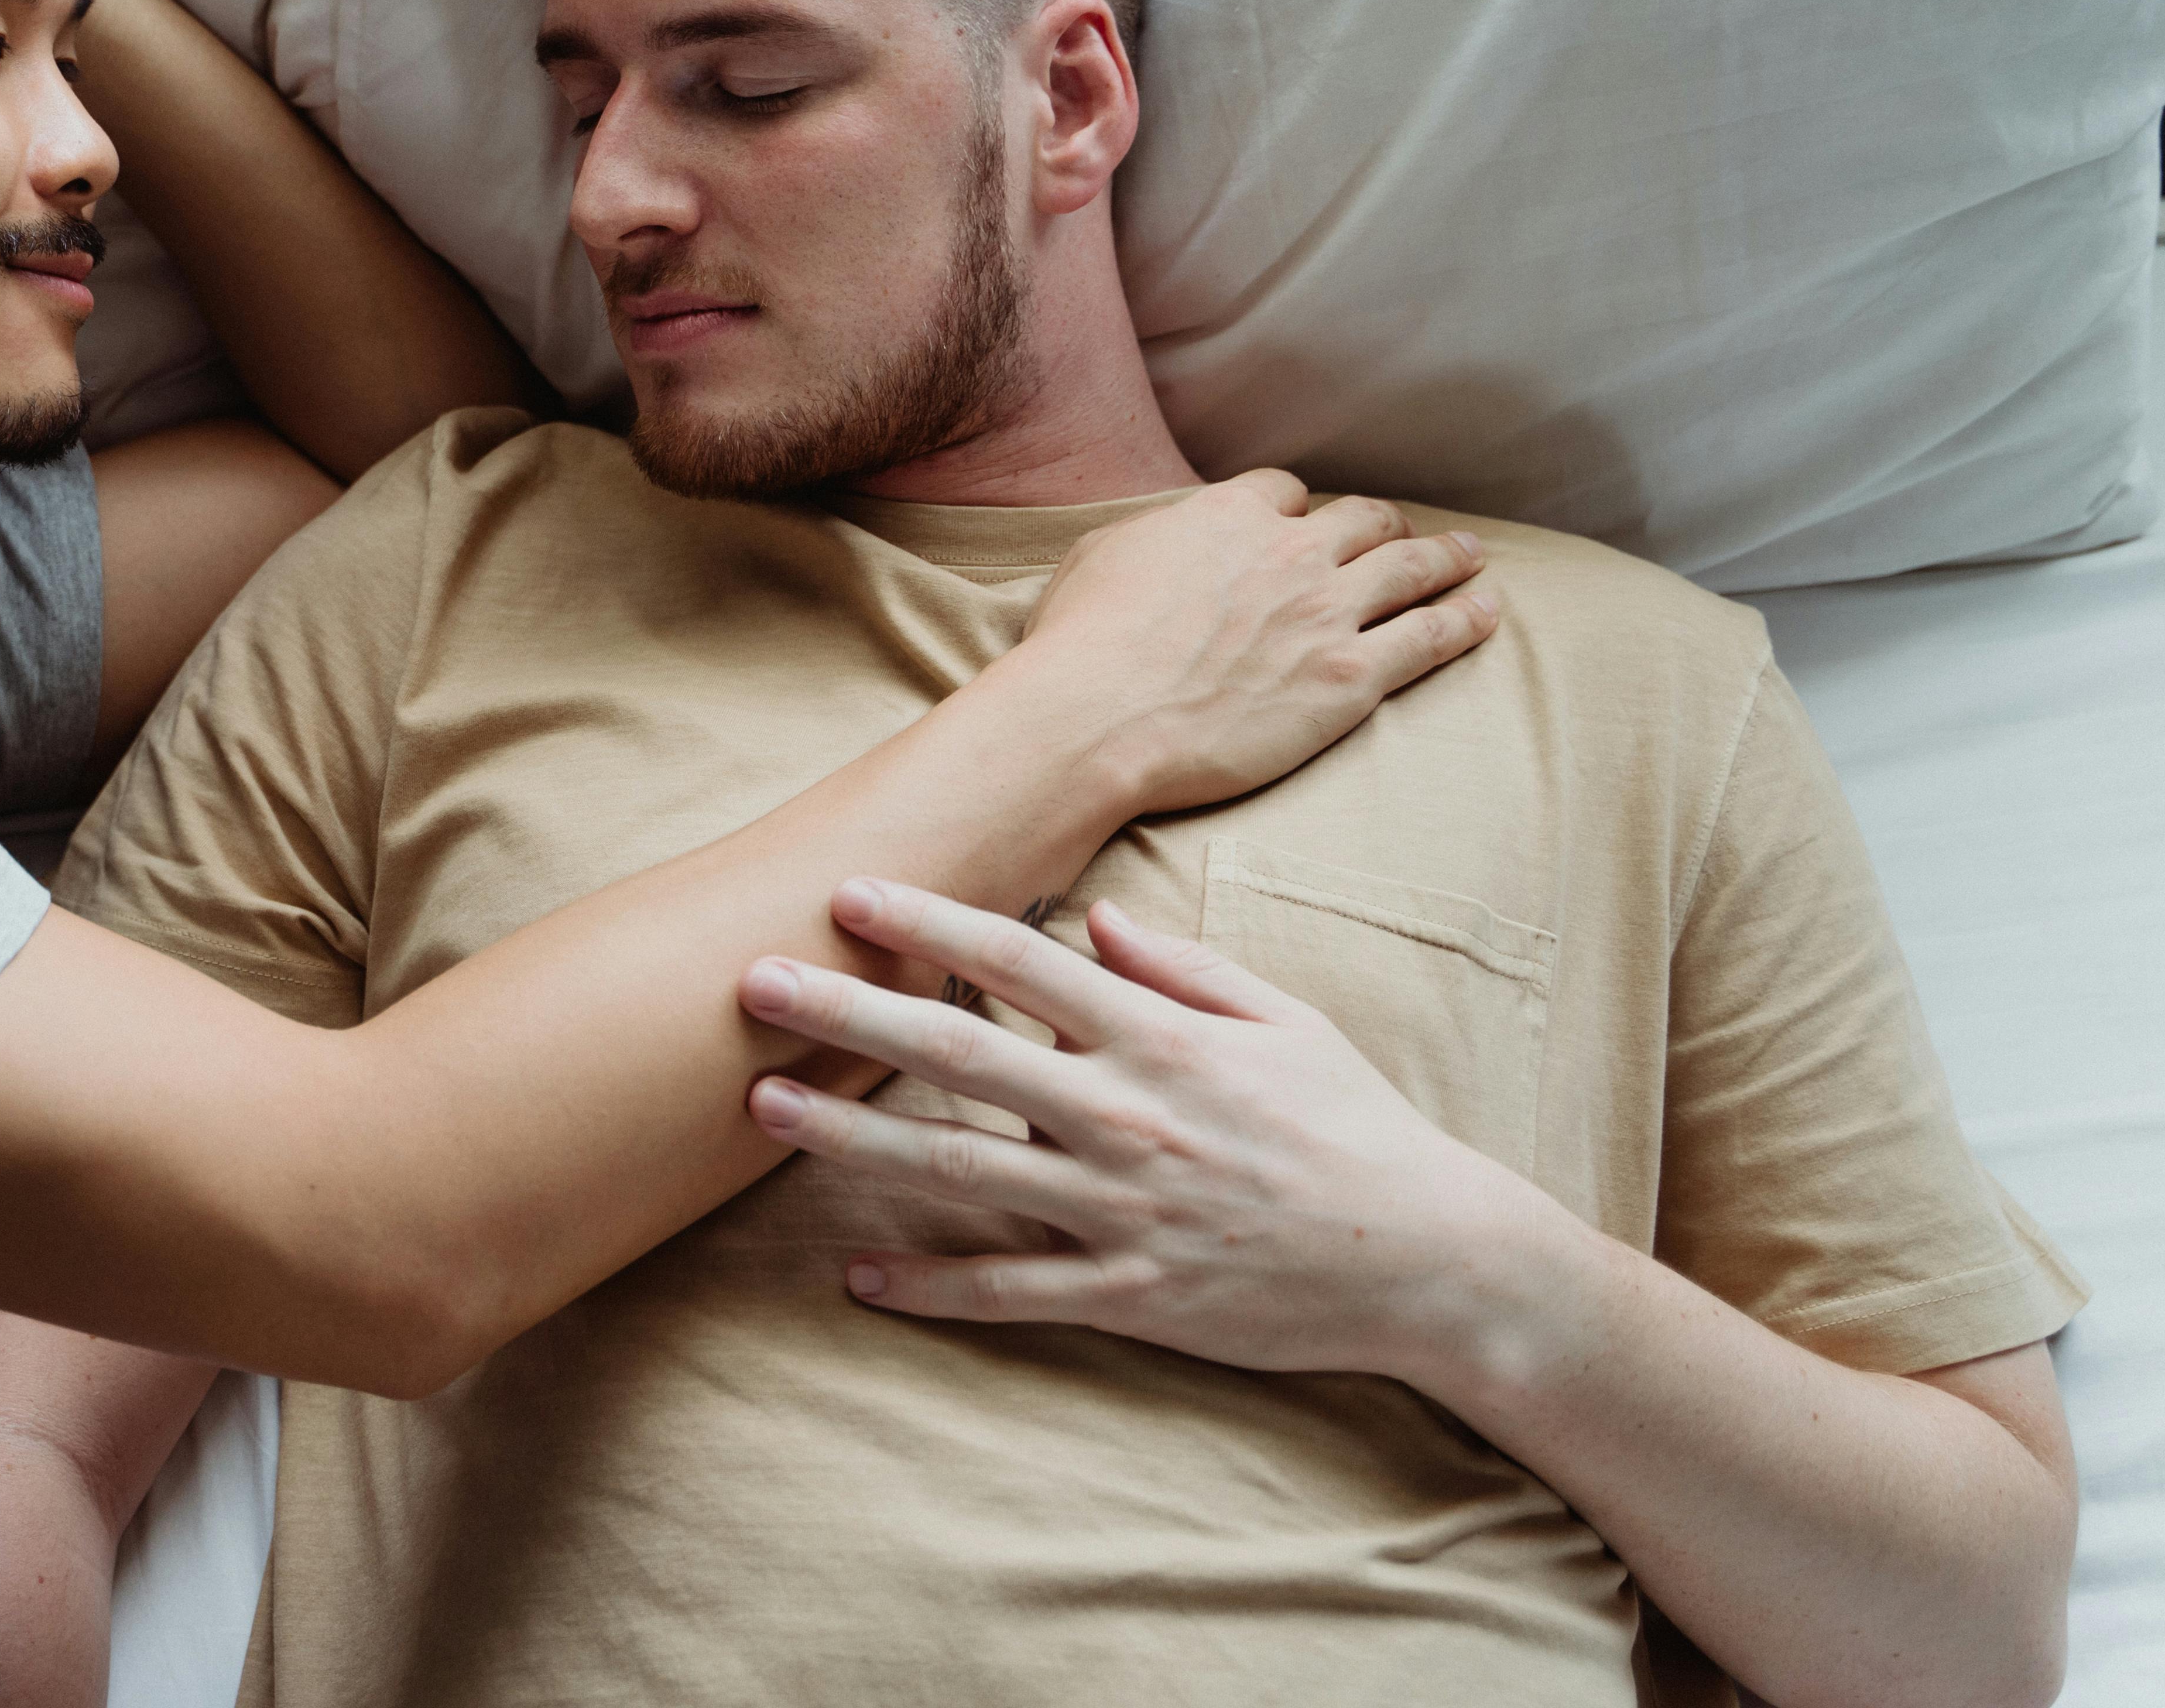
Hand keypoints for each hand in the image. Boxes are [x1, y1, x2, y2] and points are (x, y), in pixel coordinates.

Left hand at [736, 881, 1566, 1384]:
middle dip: (849, 1014)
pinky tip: (854, 1275)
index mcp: (1160, 1039)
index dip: (926, 925)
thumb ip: (1181, 968)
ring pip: (959, 1171)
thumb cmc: (1354, 1126)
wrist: (1429, 1259)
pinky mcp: (1128, 1293)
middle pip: (960, 1056)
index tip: (847, 891)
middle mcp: (1126, 1116)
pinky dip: (928, 1285)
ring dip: (851, 1138)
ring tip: (762, 1107)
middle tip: (753, 983)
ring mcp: (1121, 1209)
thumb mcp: (1285, 1020)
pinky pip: (1009, 1292)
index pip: (1018, 962)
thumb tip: (1093, 917)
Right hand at [1016, 470, 1495, 815]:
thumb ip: (1148, 540)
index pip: (1284, 493)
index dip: (1296, 508)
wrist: (1100, 714)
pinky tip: (1486, 608)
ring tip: (1471, 556)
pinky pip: (1430, 636)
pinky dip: (1465, 617)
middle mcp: (1290, 551)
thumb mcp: (1097, 558)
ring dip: (1445, 556)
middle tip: (1403, 530)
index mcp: (1226, 516)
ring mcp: (1328, 612)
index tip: (1302, 522)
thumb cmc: (1080, 643)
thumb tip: (1159, 544)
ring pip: (1408, 566)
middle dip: (1386, 522)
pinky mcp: (1352, 676)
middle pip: (1361, 520)